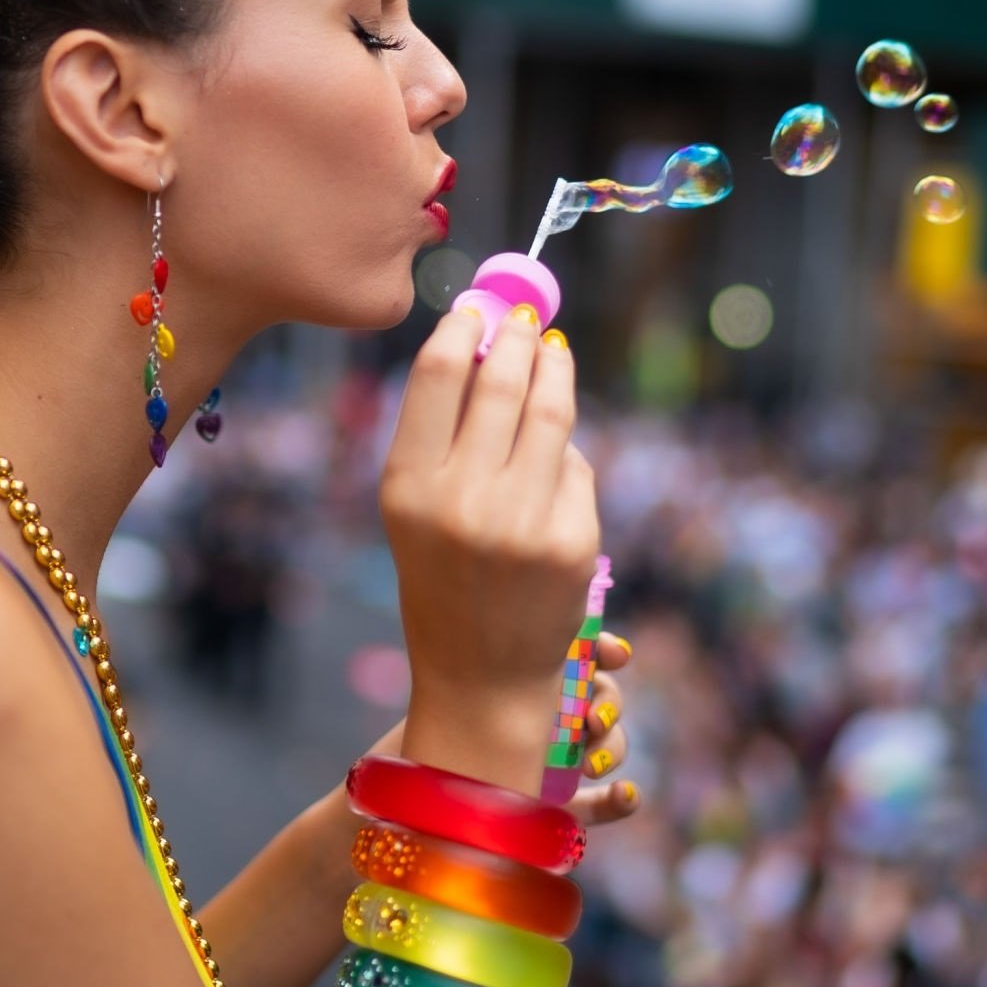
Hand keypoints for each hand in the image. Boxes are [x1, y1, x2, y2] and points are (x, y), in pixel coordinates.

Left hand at [365, 632, 643, 827]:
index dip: (606, 651)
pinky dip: (623, 799)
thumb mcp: (443, 695)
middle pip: (603, 699)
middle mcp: (555, 716)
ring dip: (614, 746)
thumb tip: (511, 626)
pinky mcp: (567, 809)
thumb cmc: (422, 743)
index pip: (582, 656)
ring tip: (592, 761)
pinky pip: (606, 803)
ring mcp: (564, 763)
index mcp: (532, 680)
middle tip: (592, 717)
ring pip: (610, 745)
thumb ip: (475, 663)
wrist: (412, 806)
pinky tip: (625, 795)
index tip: (613, 654)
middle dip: (610, 703)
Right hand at [380, 308, 600, 787]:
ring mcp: (523, 520)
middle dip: (520, 339)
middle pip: (503, 382)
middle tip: (526, 322)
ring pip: (554, 412)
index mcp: (408, 486)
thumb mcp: (414, 507)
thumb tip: (484, 342)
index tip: (480, 310)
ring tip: (552, 352)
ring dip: (556, 370)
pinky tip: (556, 450)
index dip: (466, 328)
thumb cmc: (442, 576)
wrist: (481, 676)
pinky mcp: (573, 540)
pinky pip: (578, 465)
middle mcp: (463, 499)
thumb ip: (440, 432)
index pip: (440, 375)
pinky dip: (567, 451)